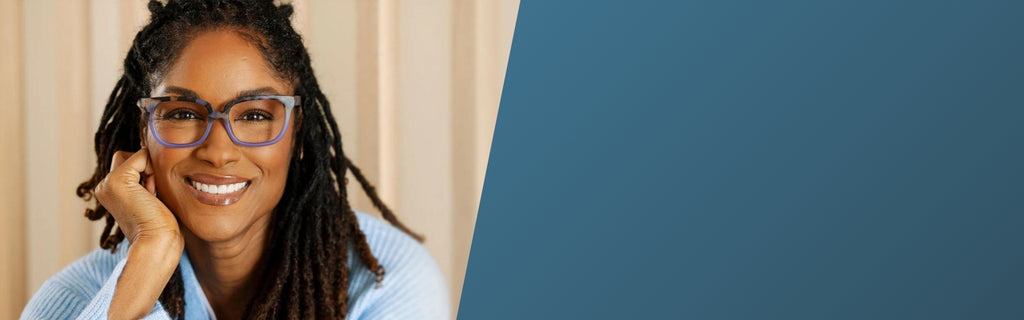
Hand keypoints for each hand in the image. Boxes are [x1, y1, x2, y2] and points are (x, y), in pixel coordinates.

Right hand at [93, 148, 183, 318]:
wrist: (158, 242)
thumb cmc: (162, 225)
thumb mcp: (152, 196)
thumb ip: (147, 178)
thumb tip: (152, 152)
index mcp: (110, 191)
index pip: (130, 163)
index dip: (148, 174)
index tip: (152, 198)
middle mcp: (104, 186)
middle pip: (130, 156)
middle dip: (147, 169)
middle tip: (153, 194)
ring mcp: (107, 183)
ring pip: (135, 155)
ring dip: (151, 171)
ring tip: (152, 196)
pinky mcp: (116, 181)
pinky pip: (141, 155)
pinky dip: (153, 169)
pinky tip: (152, 193)